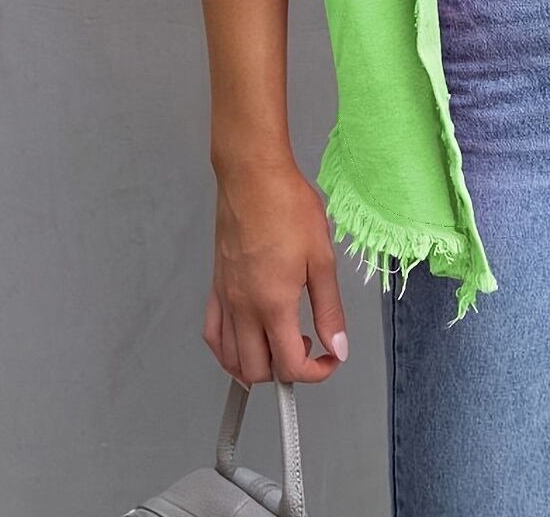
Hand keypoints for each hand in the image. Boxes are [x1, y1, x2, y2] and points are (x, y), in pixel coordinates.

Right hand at [204, 159, 349, 385]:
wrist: (253, 177)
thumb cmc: (288, 207)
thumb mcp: (322, 258)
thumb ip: (329, 309)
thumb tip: (337, 347)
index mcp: (273, 304)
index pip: (290, 365)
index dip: (316, 372)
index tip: (331, 358)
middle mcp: (243, 308)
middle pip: (257, 371)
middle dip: (286, 372)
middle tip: (309, 346)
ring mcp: (225, 299)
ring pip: (230, 359)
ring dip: (256, 365)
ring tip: (281, 341)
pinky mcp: (215, 286)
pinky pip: (212, 333)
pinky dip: (227, 349)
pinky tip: (246, 338)